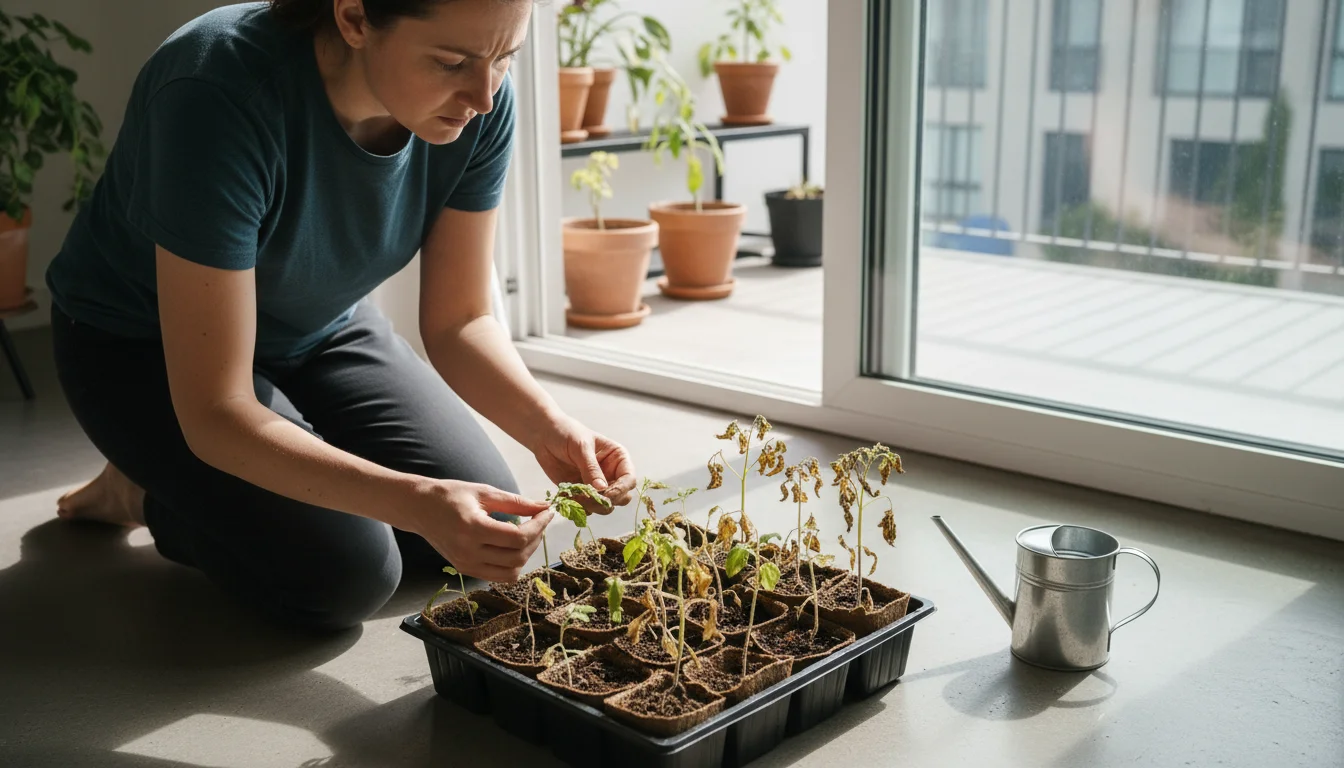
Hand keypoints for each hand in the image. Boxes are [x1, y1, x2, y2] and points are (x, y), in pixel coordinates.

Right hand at [404, 479, 552, 581]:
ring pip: (511, 573)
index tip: (546, 513)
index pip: (517, 538)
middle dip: (536, 538)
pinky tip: (514, 546)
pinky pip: (499, 576)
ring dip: (526, 554)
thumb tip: (543, 507)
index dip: (538, 526)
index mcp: (472, 528)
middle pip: (517, 557)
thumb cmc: (450, 495)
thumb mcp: (484, 492)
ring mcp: (465, 565)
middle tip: (540, 521)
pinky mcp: (465, 570)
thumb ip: (516, 502)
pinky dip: (513, 564)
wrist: (419, 508)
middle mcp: (468, 552)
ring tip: (528, 534)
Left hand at [531, 415, 635, 512]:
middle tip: (588, 497)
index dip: (620, 490)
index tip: (604, 493)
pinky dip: (578, 508)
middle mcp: (611, 474)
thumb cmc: (566, 433)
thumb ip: (591, 468)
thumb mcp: (581, 447)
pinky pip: (586, 508)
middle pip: (621, 497)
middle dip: (606, 501)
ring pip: (604, 506)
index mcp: (618, 459)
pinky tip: (568, 498)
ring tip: (575, 496)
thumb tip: (601, 489)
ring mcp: (597, 486)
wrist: (544, 435)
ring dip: (591, 506)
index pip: (629, 480)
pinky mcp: (582, 493)